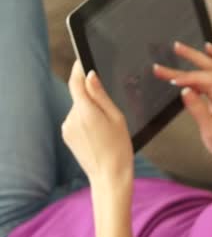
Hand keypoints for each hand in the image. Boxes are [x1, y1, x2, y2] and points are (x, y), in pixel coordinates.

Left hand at [62, 59, 133, 184]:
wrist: (110, 176)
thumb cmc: (120, 148)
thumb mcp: (117, 118)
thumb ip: (101, 95)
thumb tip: (90, 76)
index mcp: (85, 111)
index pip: (76, 82)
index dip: (78, 69)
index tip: (83, 60)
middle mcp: (72, 118)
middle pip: (80, 96)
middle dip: (92, 97)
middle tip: (111, 111)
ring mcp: (67, 128)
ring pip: (79, 108)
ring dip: (90, 111)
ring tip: (107, 128)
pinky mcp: (67, 136)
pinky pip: (76, 120)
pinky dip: (86, 121)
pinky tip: (99, 135)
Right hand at [152, 41, 211, 161]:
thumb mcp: (210, 131)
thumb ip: (198, 111)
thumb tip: (185, 92)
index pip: (207, 79)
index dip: (189, 78)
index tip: (172, 81)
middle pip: (211, 66)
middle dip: (192, 56)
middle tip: (175, 46)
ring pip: (211, 68)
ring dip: (195, 58)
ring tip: (178, 48)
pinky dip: (210, 61)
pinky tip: (204, 53)